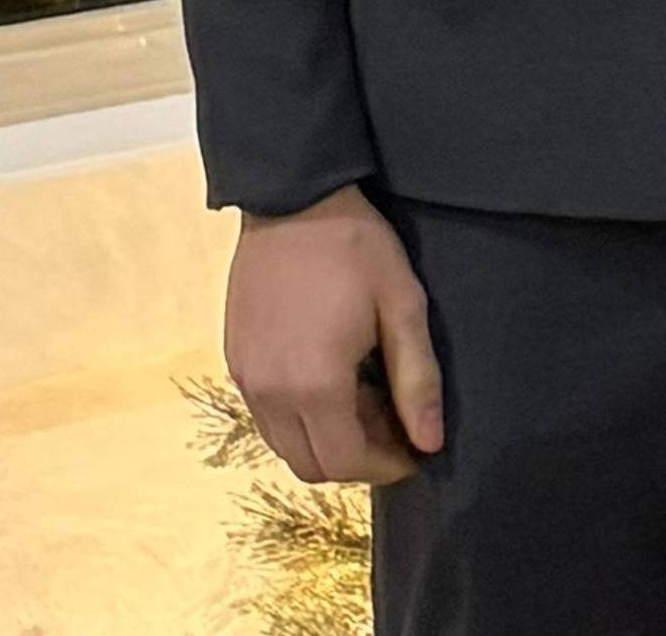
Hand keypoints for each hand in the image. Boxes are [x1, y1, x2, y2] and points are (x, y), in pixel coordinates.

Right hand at [224, 182, 442, 484]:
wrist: (292, 199)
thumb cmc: (356, 247)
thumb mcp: (402, 304)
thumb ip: (416, 379)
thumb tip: (430, 442)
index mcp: (314, 385)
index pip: (347, 462)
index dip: (385, 466)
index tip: (415, 451)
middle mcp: (270, 394)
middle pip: (311, 464)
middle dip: (356, 459)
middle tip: (393, 426)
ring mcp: (246, 378)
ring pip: (285, 444)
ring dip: (325, 439)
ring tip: (365, 399)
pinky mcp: (235, 359)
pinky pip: (266, 414)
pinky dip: (299, 417)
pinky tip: (328, 379)